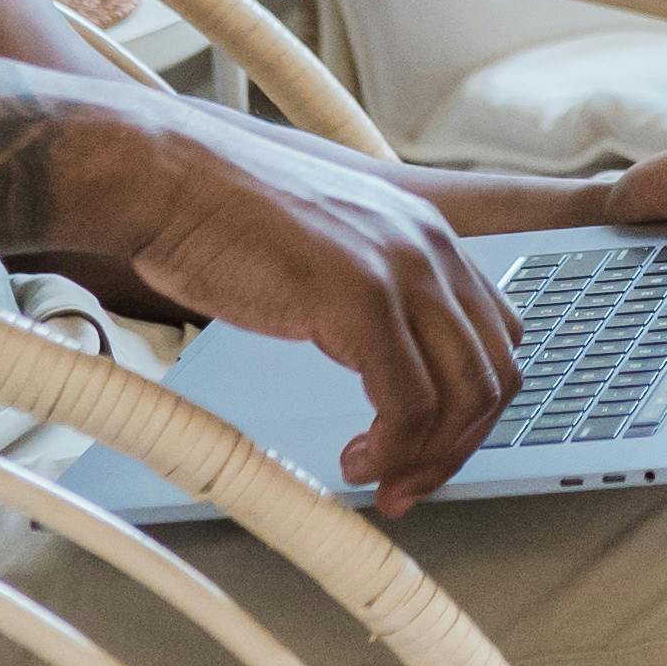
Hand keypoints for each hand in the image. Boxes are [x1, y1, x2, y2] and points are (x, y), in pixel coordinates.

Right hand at [90, 120, 526, 516]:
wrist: (169, 179)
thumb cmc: (226, 219)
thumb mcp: (328, 255)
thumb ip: (371, 298)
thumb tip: (386, 369)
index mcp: (428, 236)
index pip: (496, 338)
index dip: (472, 409)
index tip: (431, 451)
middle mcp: (431, 247)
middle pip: (494, 373)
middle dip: (458, 446)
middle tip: (409, 485)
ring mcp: (401, 270)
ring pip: (464, 395)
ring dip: (428, 458)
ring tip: (380, 480)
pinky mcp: (363, 298)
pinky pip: (409, 403)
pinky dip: (392, 449)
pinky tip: (355, 460)